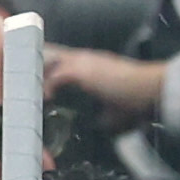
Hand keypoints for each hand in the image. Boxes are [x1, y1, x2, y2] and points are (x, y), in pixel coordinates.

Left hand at [44, 45, 168, 122]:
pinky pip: (54, 77)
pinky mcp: (79, 71)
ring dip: (40, 77)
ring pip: (49, 64)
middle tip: (30, 83)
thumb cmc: (139, 96)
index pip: (65, 59)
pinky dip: (48, 87)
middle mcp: (85, 58)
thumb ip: (108, 111)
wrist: (150, 87)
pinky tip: (46, 97)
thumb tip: (104, 124)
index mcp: (94, 62)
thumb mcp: (119, 104)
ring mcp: (81, 62)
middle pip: (52, 56)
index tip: (43, 80)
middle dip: (39, 67)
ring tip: (33, 91)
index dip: (52, 67)